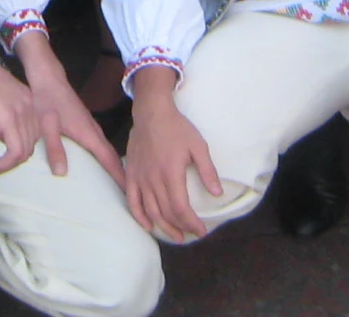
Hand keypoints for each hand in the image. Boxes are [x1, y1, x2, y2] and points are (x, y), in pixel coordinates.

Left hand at [15, 32, 123, 184]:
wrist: (48, 78)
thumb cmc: (46, 101)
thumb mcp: (46, 125)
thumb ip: (54, 148)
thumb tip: (62, 174)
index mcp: (88, 133)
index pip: (109, 159)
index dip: (120, 176)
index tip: (131, 192)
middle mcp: (94, 130)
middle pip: (113, 156)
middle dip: (122, 175)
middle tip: (129, 195)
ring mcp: (91, 126)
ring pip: (108, 150)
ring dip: (115, 166)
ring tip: (119, 185)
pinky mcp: (85, 124)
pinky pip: (101, 145)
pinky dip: (107, 157)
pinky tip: (101, 164)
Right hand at [123, 68, 218, 243]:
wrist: (151, 112)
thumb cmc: (177, 128)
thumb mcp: (198, 146)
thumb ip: (207, 170)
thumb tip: (217, 193)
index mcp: (171, 173)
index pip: (181, 208)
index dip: (191, 223)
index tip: (201, 231)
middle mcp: (154, 179)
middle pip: (166, 213)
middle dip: (180, 227)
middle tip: (191, 234)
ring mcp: (140, 178)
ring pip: (150, 211)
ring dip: (163, 227)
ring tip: (175, 236)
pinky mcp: (131, 175)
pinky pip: (132, 201)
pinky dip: (139, 216)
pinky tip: (148, 226)